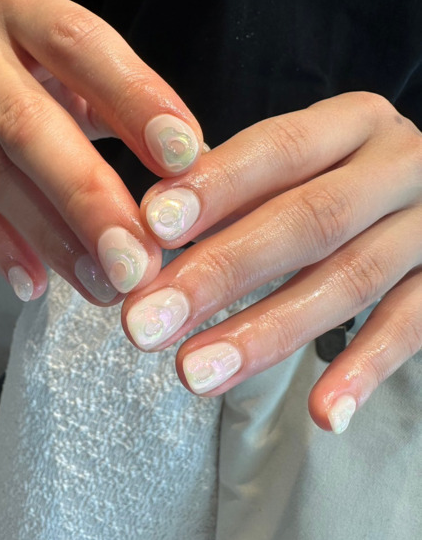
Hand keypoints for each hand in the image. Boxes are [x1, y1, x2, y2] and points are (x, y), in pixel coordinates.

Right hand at [0, 0, 202, 302]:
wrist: (9, 74)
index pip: (81, 47)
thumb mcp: (108, 79)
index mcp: (27, 11)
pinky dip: (1, 248)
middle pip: (27, 126)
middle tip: (135, 260)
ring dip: (53, 240)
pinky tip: (38, 285)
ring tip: (105, 286)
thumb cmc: (75, 80)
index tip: (184, 160)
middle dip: (87, 200)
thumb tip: (199, 179)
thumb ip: (143, 117)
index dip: (134, 100)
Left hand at [122, 92, 421, 432]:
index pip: (279, 148)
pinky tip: (324, 414)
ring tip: (194, 372)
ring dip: (267, 333)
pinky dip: (364, 370)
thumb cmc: (350, 181)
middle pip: (308, 219)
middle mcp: (399, 165)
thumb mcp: (311, 164)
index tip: (151, 227)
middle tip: (145, 323)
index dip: (216, 186)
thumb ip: (246, 188)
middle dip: (220, 273)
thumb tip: (153, 228)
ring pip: (351, 279)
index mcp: (354, 124)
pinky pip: (411, 327)